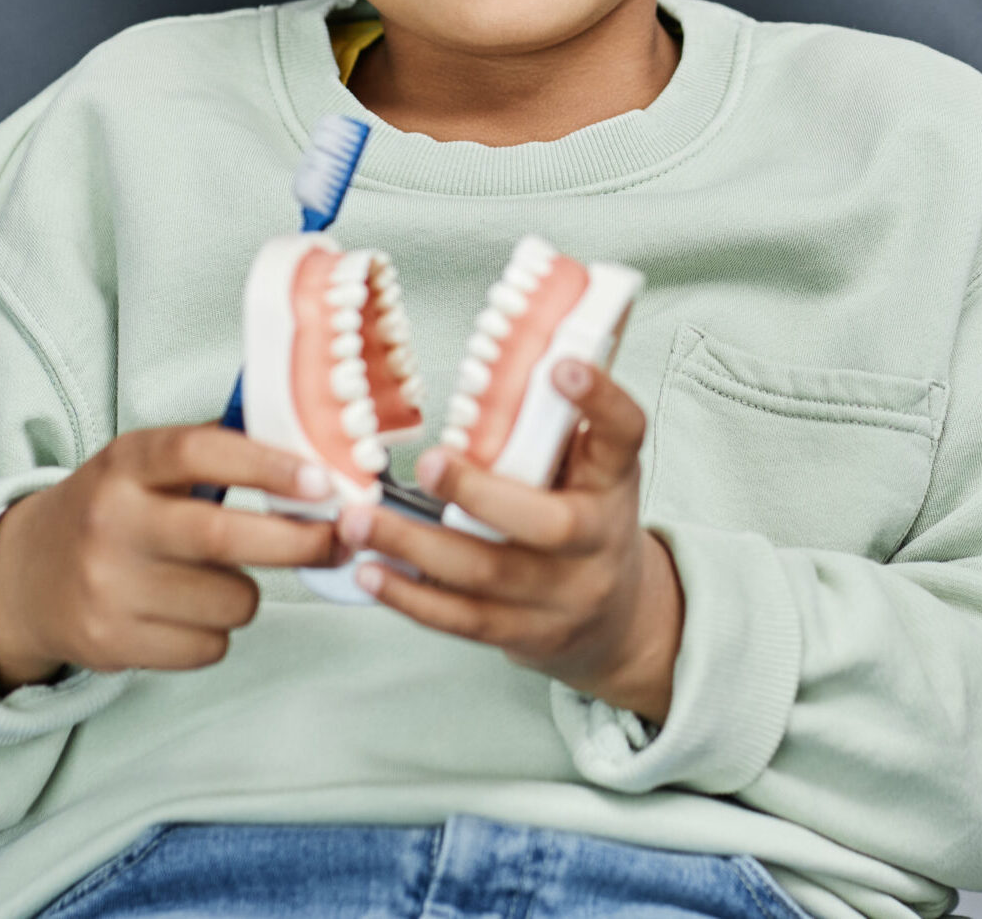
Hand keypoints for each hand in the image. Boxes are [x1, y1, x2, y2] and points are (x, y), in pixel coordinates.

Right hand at [0, 426, 339, 692]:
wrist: (26, 577)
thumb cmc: (115, 509)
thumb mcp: (148, 464)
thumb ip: (219, 454)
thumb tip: (314, 457)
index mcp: (127, 462)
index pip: (201, 453)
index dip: (268, 465)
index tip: (323, 481)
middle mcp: (113, 520)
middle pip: (224, 537)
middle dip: (299, 542)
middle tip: (339, 540)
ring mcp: (107, 585)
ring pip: (230, 601)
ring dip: (248, 595)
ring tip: (219, 579)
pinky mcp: (110, 642)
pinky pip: (208, 648)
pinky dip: (217, 634)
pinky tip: (188, 613)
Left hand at [335, 361, 683, 723]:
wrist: (617, 619)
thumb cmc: (586, 514)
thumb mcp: (590, 464)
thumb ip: (552, 421)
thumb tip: (505, 347)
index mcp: (614, 479)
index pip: (623, 434)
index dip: (599, 400)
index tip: (563, 365)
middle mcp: (596, 540)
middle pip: (547, 525)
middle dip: (480, 493)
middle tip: (426, 463)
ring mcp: (562, 595)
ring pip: (487, 575)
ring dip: (414, 547)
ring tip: (358, 519)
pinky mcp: (524, 634)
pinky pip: (462, 619)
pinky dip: (410, 596)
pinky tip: (369, 570)